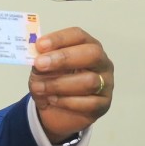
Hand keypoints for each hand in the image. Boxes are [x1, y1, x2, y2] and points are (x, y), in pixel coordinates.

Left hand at [28, 27, 113, 142]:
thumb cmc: (52, 80)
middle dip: (64, 58)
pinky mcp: (104, 104)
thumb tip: (37, 57)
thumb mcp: (43, 68)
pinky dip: (67, 102)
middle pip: (92, 54)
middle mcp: (101, 62)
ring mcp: (106, 83)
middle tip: (40, 64)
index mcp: (87, 46)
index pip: (78, 36)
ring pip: (89, 81)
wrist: (56, 109)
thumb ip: (42, 60)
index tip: (40, 46)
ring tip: (39, 88)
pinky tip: (52, 100)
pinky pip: (89, 103)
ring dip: (59, 84)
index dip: (59, 39)